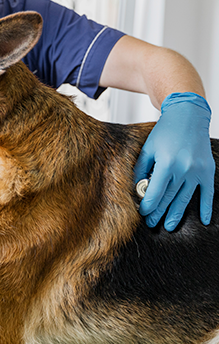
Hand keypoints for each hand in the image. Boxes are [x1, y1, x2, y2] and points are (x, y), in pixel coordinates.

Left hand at [134, 92, 214, 230]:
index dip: (148, 206)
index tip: (143, 213)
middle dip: (159, 213)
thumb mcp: (147, 149)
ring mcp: (197, 171)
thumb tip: (136, 189)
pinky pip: (207, 193)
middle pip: (169, 198)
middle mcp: (183, 169)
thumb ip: (141, 169)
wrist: (188, 117)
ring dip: (177, 214)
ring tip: (169, 226)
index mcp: (166, 163)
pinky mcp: (207, 170)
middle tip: (152, 224)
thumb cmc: (164, 132)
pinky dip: (206, 207)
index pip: (155, 193)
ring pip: (185, 199)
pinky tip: (204, 220)